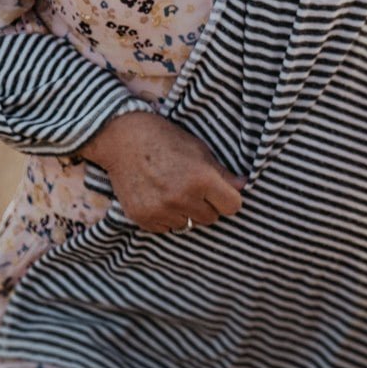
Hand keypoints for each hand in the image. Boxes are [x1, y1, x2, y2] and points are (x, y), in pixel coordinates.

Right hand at [79, 111, 244, 232]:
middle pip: (211, 218)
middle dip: (207, 205)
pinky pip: (167, 228)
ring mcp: (161, 210)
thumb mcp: (199, 149)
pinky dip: (167, 217)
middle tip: (194, 187)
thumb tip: (243, 186)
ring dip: (186, 212)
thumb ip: (222, 173)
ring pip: (188, 225)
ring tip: (174, 190)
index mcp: (201, 179)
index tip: (222, 192)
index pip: (232, 206)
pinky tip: (159, 197)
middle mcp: (182, 198)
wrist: (122, 140)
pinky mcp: (143, 219)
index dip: (229, 198)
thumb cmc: (165, 139)